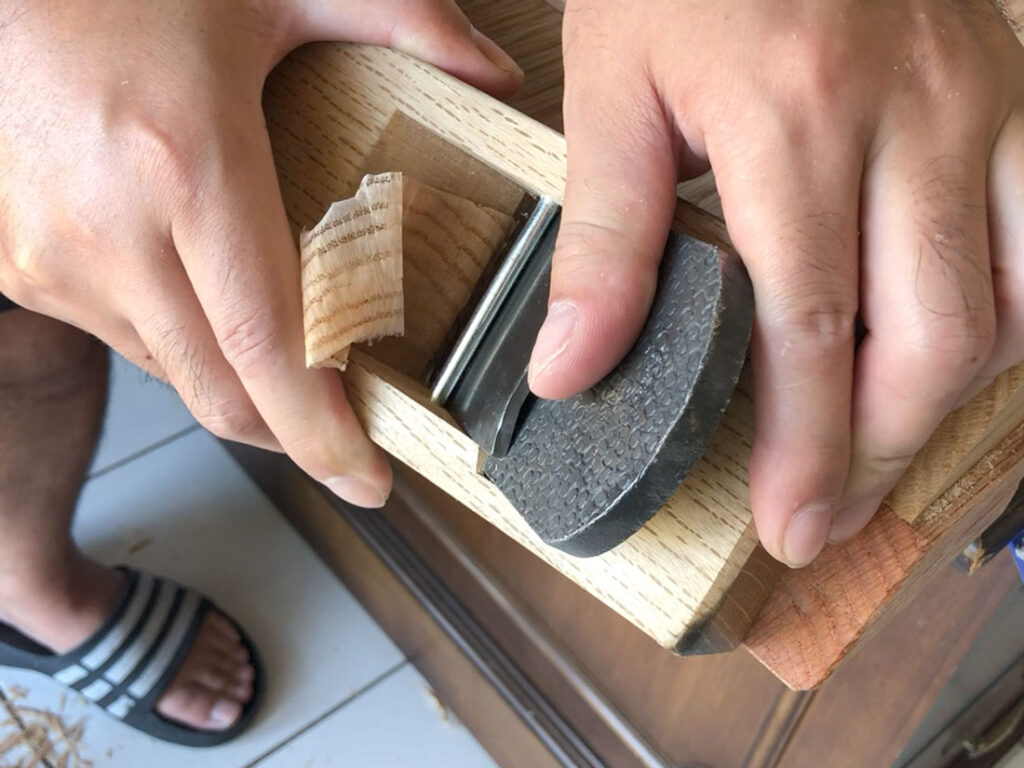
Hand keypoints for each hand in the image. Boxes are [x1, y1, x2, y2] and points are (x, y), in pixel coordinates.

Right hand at [0, 0, 520, 506]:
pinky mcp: (21, 265)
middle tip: (347, 438)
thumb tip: (493, 75)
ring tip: (286, 357)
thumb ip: (405, 22)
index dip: (322, 434)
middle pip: (219, 392)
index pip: (266, 348)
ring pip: (173, 373)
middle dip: (292, 436)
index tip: (367, 479)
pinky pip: (125, 339)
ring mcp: (52, 255)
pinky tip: (211, 303)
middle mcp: (109, 229)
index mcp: (184, 166)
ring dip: (239, 382)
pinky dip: (183, 342)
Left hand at [531, 0, 1023, 564]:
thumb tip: (571, 372)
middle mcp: (913, 115)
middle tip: (829, 516)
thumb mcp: (613, 90)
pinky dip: (1006, 319)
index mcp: (795, 118)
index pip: (810, 324)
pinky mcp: (1016, 88)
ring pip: (1007, 300)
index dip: (806, 445)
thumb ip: (603, 239)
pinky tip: (945, 353)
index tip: (789, 522)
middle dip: (879, 450)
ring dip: (944, 400)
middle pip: (929, 335)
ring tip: (874, 454)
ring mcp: (983, 99)